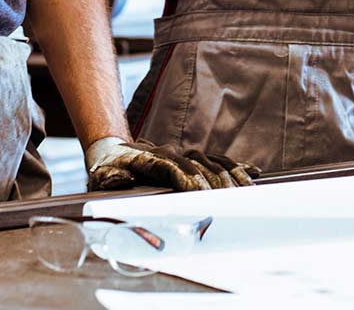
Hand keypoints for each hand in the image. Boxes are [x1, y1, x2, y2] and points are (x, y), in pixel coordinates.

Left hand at [85, 137, 258, 191]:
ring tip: (248, 192)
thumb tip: (122, 180)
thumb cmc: (105, 169)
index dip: (191, 181)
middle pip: (200, 167)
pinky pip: (215, 162)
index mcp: (151, 160)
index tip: (204, 195)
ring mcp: (181, 156)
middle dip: (217, 184)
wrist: (110, 151)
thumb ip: (110, 178)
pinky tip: (253, 174)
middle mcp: (170, 155)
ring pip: (212, 163)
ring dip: (231, 176)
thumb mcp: (100, 175)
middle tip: (233, 202)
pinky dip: (235, 167)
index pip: (177, 169)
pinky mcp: (188, 161)